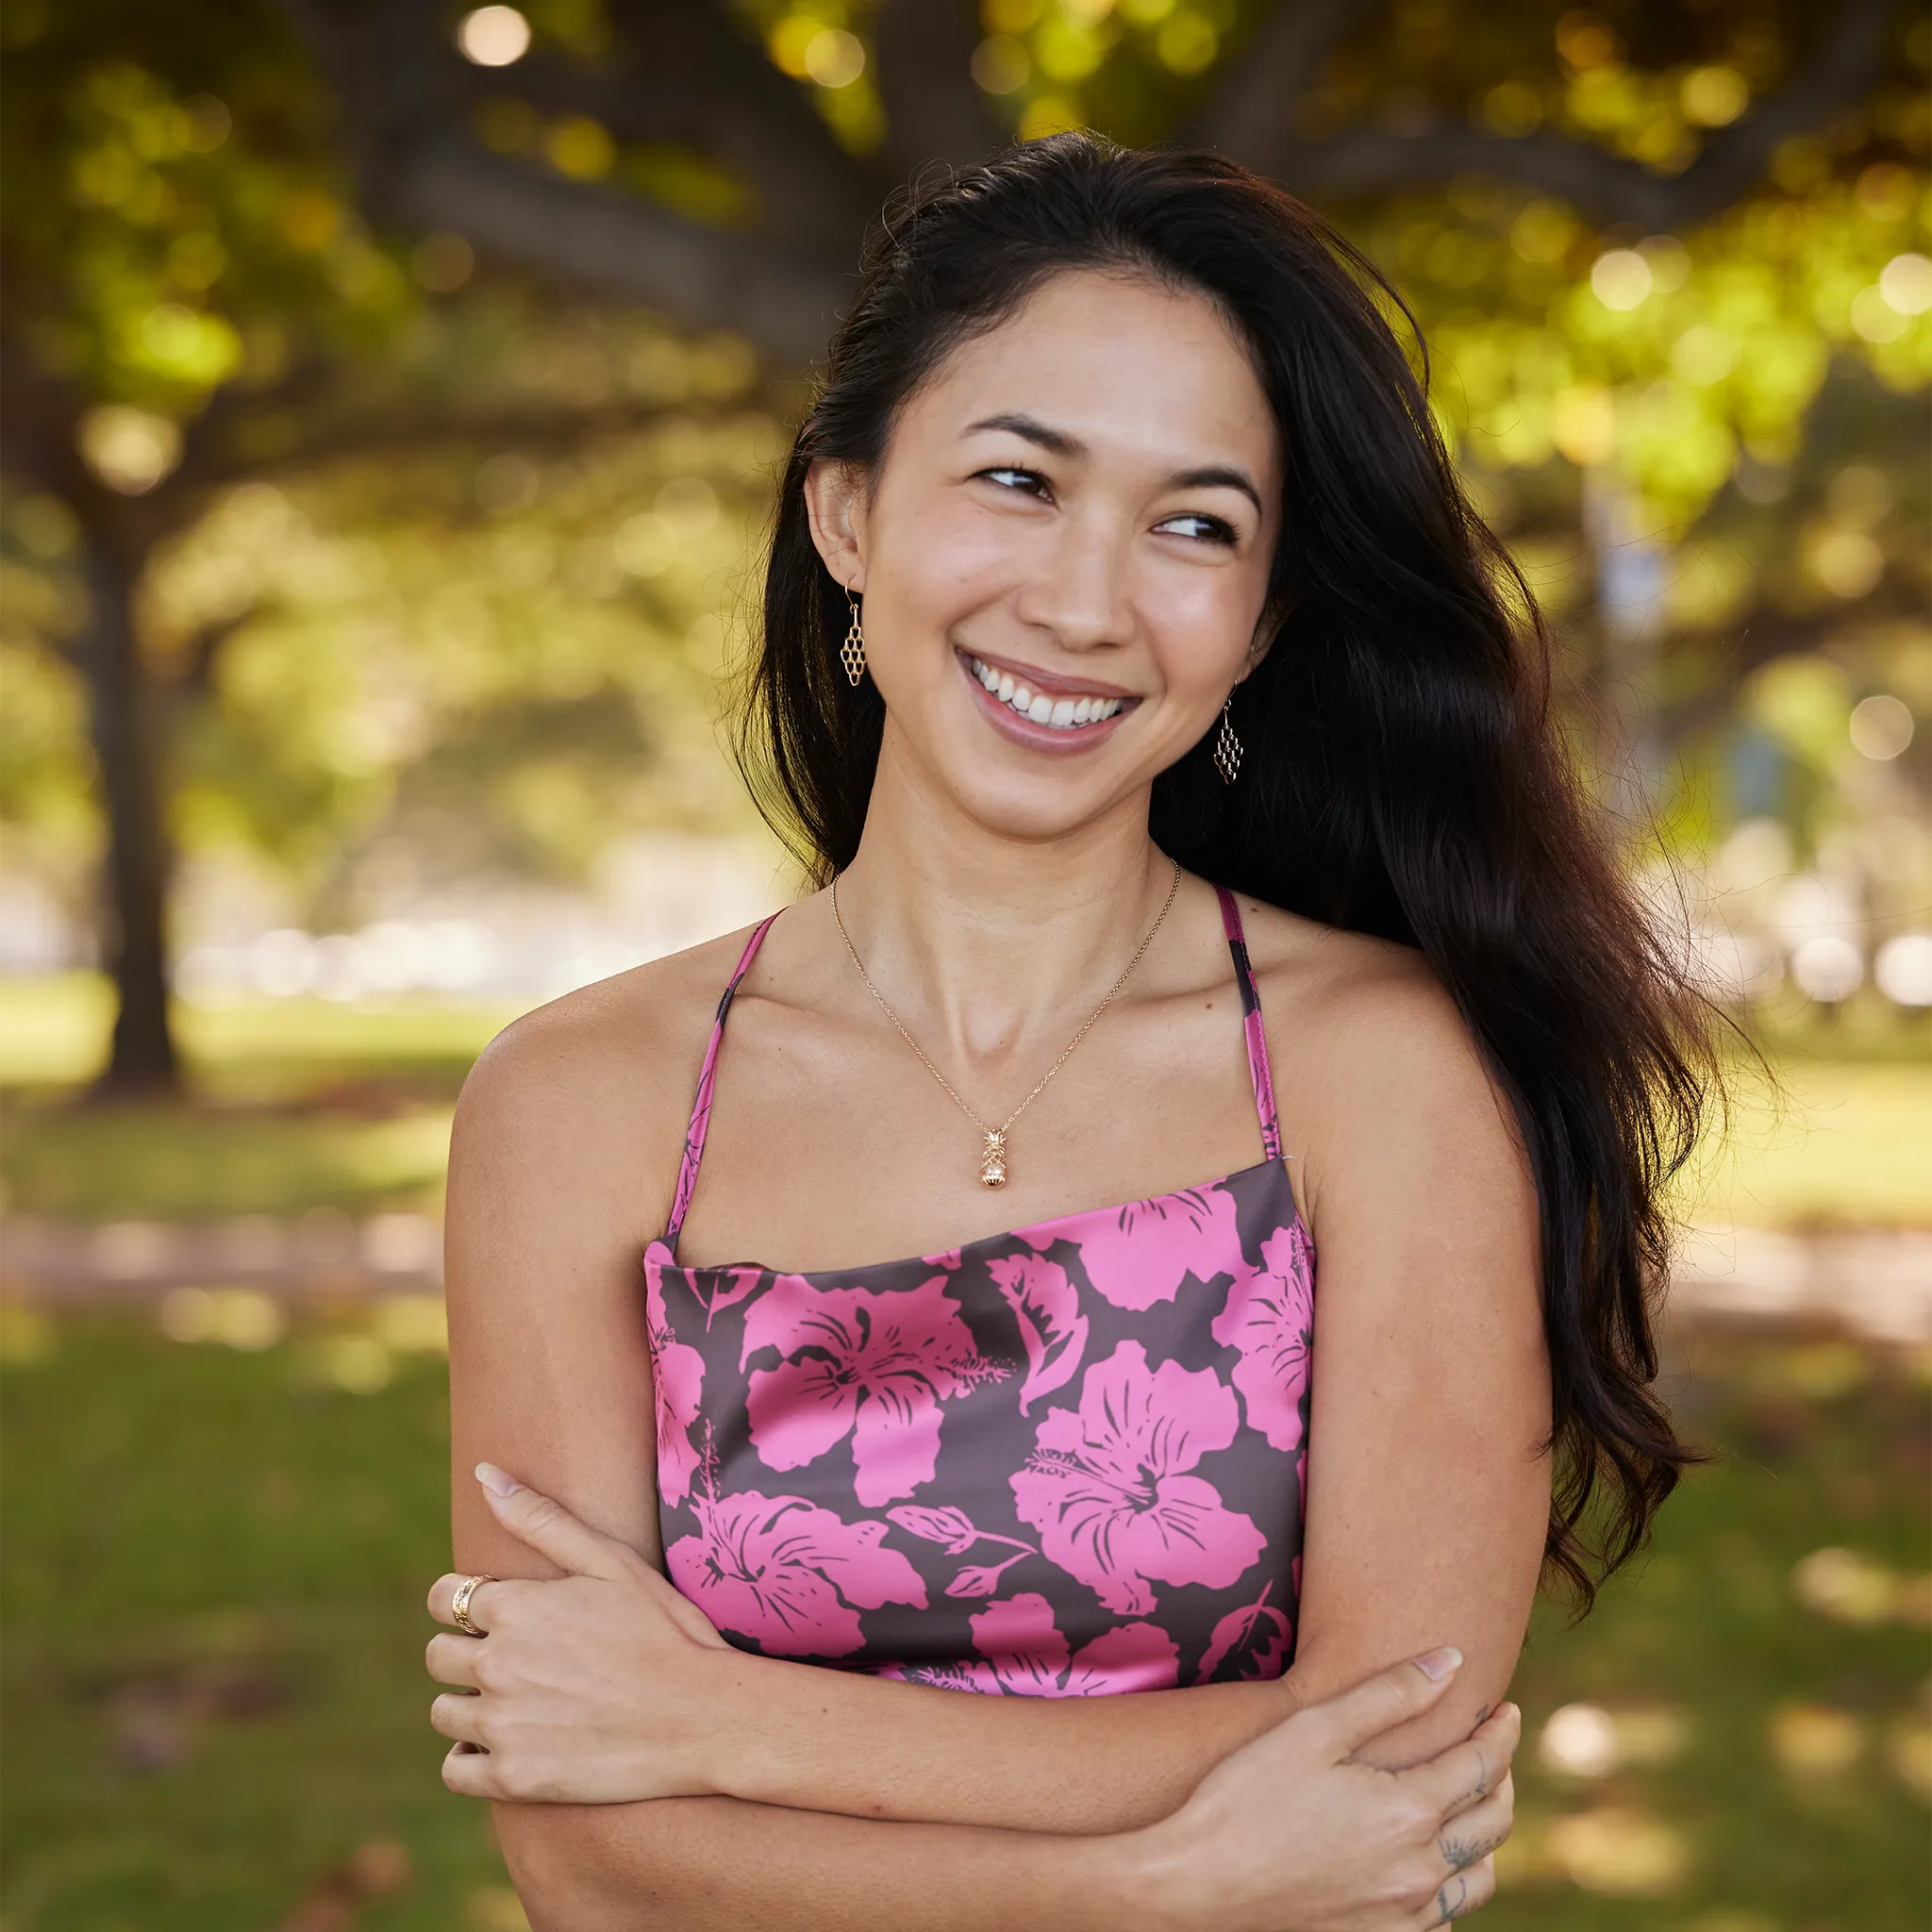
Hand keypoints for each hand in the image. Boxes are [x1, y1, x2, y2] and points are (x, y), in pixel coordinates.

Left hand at [426, 1464, 735, 1803]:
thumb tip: (485, 1472)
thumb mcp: (610, 1561)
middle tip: (517, 1659)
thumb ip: (541, 1518)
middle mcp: (493, 1665)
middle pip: (438, 1656)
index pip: (443, 1598)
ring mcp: (500, 1725)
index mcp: (511, 1608)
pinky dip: (473, 1759)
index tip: (500, 1613)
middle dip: (466, 1652)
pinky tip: (512, 1744)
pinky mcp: (511, 1777)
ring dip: (469, 1705)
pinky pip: (456, 1771)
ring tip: (519, 1701)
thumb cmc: (663, 1630)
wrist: (702, 1716)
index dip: (468, 1602)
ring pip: (444, 1713)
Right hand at [1129, 1651, 1517, 1931]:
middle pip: (1492, 1823)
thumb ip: (1389, 1694)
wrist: (1196, 1885)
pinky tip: (1431, 1863)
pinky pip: (1446, 1918)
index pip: (1482, 1764)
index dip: (1499, 1731)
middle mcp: (1419, 1869)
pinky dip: (1452, 1884)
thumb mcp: (1312, 1728)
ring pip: (1478, 1878)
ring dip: (1486, 1837)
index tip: (1505, 1708)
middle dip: (1502, 1778)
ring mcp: (1403, 1915)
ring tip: (1473, 1805)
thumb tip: (1451, 1661)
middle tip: (1495, 1748)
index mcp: (1408, 1810)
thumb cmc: (1245, 1797)